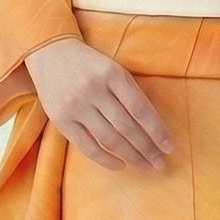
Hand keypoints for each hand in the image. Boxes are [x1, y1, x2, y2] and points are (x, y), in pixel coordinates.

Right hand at [24, 36, 174, 170]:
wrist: (50, 53)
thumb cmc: (90, 64)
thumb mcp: (114, 69)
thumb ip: (132, 92)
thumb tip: (156, 126)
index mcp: (112, 74)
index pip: (140, 109)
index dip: (157, 131)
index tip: (169, 147)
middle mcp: (93, 90)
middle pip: (126, 127)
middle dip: (147, 148)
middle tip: (160, 163)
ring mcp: (75, 106)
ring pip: (108, 139)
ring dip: (131, 156)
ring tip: (145, 166)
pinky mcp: (61, 120)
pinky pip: (86, 146)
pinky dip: (105, 160)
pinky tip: (121, 166)